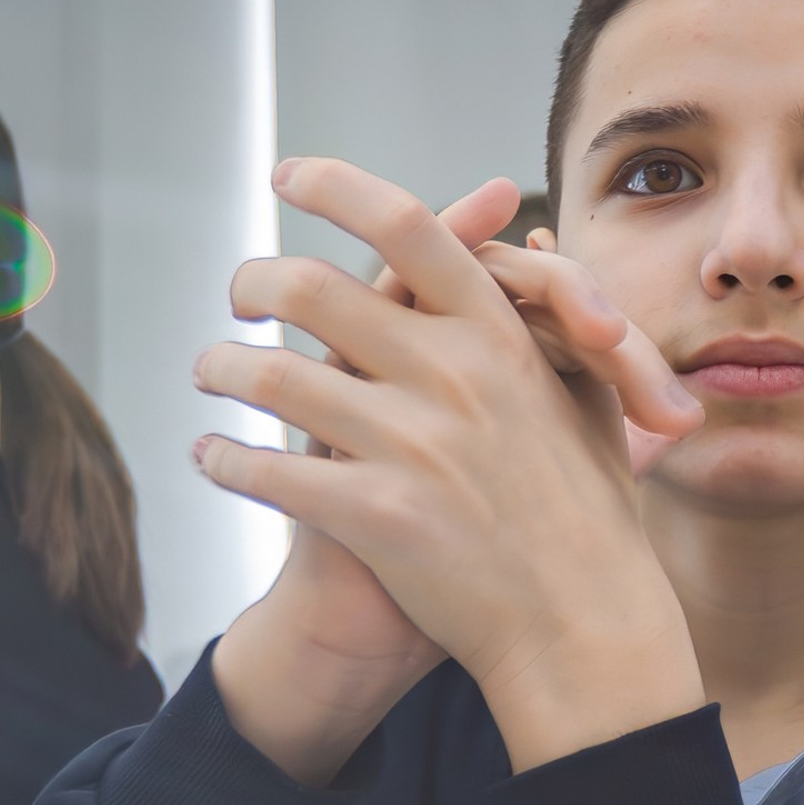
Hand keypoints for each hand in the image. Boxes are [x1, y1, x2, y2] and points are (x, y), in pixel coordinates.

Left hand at [198, 159, 705, 774]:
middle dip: (253, 281)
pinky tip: (213, 459)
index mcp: (499, 336)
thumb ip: (551, 316)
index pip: (405, 224)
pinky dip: (225, 460)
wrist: (586, 629)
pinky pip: (267, 470)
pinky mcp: (376, 515)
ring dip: (222, 369)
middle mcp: (453, 375)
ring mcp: (412, 445)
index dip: (336, 186)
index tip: (290, 175)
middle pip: (311, 286)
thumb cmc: (593, 518)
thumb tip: (534, 237)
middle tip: (236, 294)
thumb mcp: (589, 396)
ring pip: (271, 375)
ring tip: (210, 373)